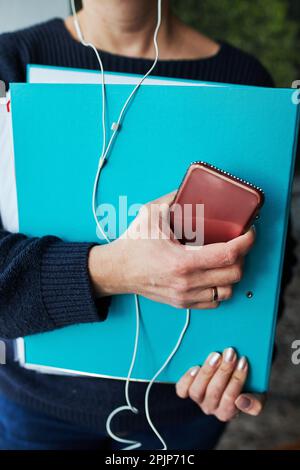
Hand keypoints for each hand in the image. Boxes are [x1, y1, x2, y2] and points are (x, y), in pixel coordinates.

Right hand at [88, 192, 254, 308]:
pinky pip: (215, 301)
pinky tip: (215, 274)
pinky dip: (221, 288)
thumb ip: (173, 198)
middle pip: (234, 274)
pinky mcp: (183, 303)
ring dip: (233, 274)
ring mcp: (186, 295)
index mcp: (182, 261)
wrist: (117, 270)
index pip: (228, 254)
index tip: (249, 232)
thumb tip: (190, 187)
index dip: (246, 242)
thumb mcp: (151, 214)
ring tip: (228, 259)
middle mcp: (187, 282)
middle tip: (237, 242)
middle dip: (242, 256)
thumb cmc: (133, 244)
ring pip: (228, 291)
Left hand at [176, 348, 265, 420]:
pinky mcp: (186, 391)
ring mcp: (198, 399)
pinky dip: (187, 379)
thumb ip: (255, 402)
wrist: (229, 371)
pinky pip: (182, 389)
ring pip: (197, 391)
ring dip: (207, 372)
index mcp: (229, 411)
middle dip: (224, 371)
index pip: (231, 400)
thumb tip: (242, 401)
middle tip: (230, 353)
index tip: (243, 360)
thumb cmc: (245, 384)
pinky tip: (195, 367)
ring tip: (215, 355)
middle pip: (215, 392)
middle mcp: (212, 408)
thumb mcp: (257, 394)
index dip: (237, 379)